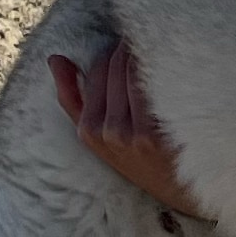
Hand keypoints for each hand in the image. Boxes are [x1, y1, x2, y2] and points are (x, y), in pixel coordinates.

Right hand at [48, 43, 204, 222]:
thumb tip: (55, 58)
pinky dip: (166, 68)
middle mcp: (109, 131)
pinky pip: (157, 83)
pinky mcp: (160, 132)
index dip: (114, 52)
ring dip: (149, 54)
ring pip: (137, 69)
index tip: (129, 49)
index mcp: (89, 130)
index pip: (98, 67)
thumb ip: (72, 97)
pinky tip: (179, 68)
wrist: (180, 189)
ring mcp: (135, 132)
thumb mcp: (96, 136)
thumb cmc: (137, 158)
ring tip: (164, 54)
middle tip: (149, 47)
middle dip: (131, 49)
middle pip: (117, 64)